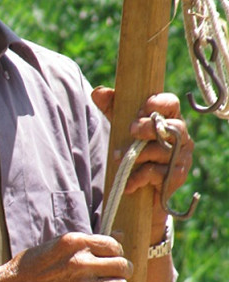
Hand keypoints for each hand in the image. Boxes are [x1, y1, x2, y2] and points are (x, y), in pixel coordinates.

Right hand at [0, 232, 132, 281]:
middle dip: (121, 271)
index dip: (116, 253)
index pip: (114, 246)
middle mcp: (81, 262)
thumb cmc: (34, 265)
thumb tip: (120, 237)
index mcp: (75, 242)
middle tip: (112, 275)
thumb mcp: (59, 245)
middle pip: (123, 266)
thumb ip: (88, 243)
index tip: (109, 259)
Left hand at [92, 86, 194, 225]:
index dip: (157, 104)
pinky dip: (140, 176)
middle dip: (148, 128)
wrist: (139, 190)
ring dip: (138, 154)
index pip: (171, 103)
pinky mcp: (177, 177)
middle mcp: (181, 137)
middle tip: (131, 131)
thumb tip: (98, 92)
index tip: (138, 110)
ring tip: (119, 158)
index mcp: (169, 119)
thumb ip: (112, 109)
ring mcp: (182, 158)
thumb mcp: (121, 127)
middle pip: (173, 127)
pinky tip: (129, 182)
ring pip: (164, 151)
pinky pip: (160, 173)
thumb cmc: (133, 150)